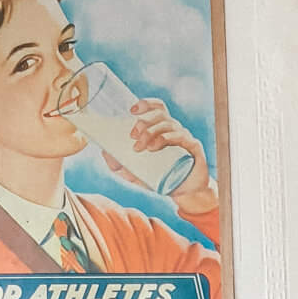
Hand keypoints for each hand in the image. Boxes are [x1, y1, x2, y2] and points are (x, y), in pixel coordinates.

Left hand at [105, 97, 216, 215]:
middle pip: (160, 115)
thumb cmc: (164, 179)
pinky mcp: (194, 147)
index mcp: (165, 128)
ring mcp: (185, 137)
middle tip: (132, 136)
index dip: (146, 104)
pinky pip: (180, 137)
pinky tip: (154, 147)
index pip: (158, 107)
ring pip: (168, 125)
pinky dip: (165, 139)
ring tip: (142, 147)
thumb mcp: (139, 173)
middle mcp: (175, 129)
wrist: (187, 194)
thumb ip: (121, 165)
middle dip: (144, 122)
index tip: (132, 111)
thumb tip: (104, 152)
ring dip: (152, 132)